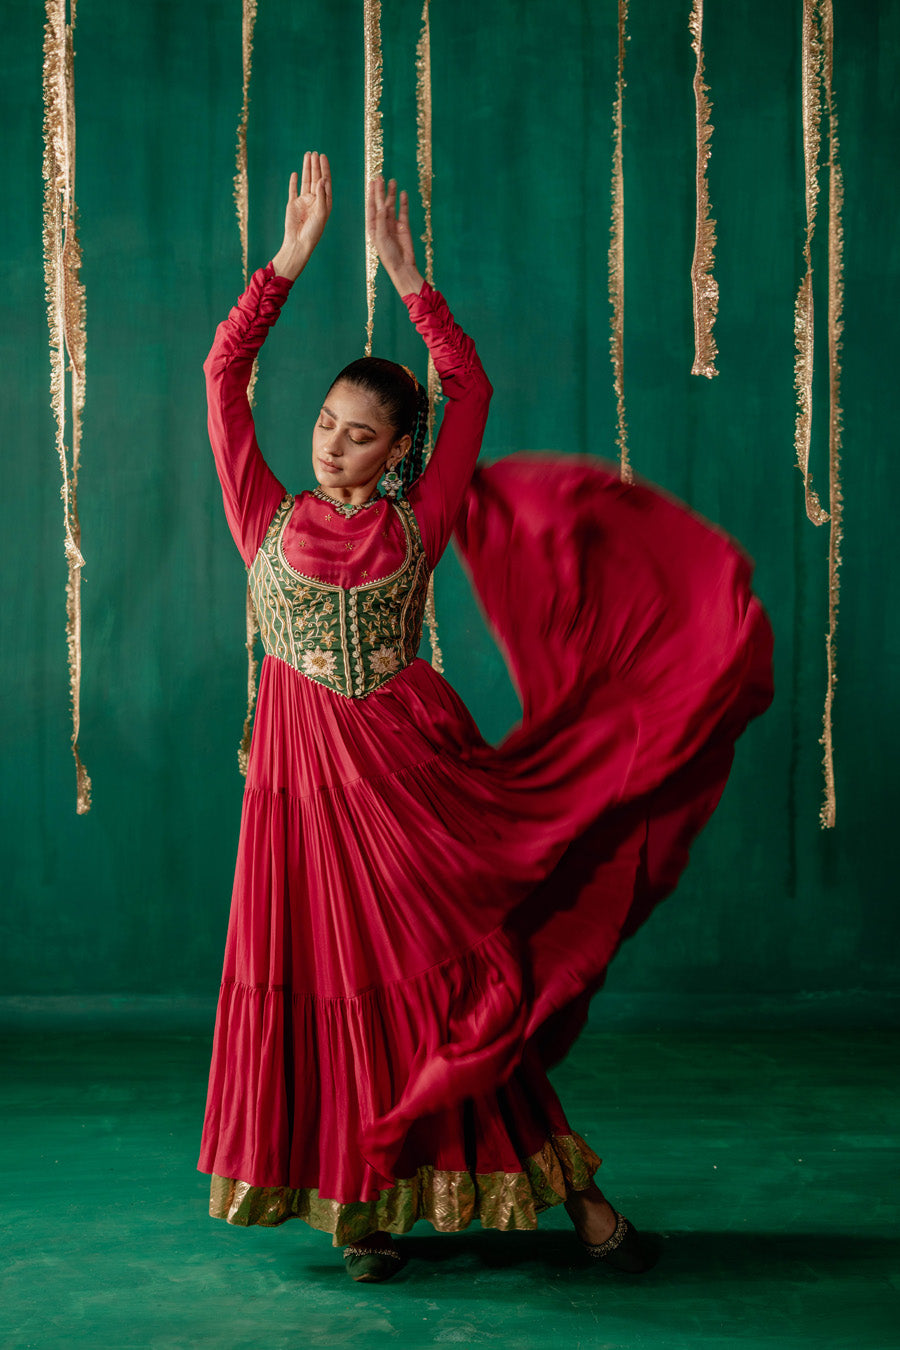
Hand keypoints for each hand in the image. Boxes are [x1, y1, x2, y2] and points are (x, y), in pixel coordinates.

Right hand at [272, 151, 331, 279]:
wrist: (298, 243)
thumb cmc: (313, 231)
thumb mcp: (321, 213)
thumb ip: (322, 196)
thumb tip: (322, 179)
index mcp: (324, 202)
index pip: (325, 182)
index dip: (324, 169)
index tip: (323, 157)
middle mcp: (315, 200)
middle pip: (316, 179)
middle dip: (316, 166)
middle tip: (315, 153)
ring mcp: (304, 202)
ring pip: (306, 181)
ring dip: (306, 169)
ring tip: (307, 156)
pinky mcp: (293, 204)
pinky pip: (293, 190)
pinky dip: (294, 182)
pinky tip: (296, 173)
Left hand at [367, 176, 423, 295]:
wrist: (402, 266)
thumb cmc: (388, 255)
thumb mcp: (381, 236)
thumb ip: (381, 220)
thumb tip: (382, 205)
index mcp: (373, 226)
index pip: (371, 207)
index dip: (372, 194)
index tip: (372, 182)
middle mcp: (382, 223)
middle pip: (381, 203)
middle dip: (381, 191)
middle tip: (381, 177)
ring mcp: (393, 224)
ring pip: (392, 205)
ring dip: (392, 194)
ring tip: (393, 181)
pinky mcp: (404, 226)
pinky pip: (403, 211)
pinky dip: (403, 203)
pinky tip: (403, 193)